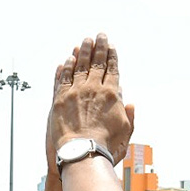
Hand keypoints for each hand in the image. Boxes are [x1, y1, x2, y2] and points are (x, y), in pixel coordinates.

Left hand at [49, 34, 133, 165]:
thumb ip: (129, 116)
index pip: (112, 69)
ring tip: (84, 41)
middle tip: (99, 35)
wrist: (82, 154)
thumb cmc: (106, 148)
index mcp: (111, 94)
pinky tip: (67, 60)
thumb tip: (130, 102)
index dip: (112, 56)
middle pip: (96, 63)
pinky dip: (65, 68)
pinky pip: (62, 79)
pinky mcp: (59, 100)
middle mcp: (93, 89)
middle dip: (99, 47)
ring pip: (78, 66)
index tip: (111, 46)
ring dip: (82, 52)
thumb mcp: (125, 133)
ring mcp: (75, 93)